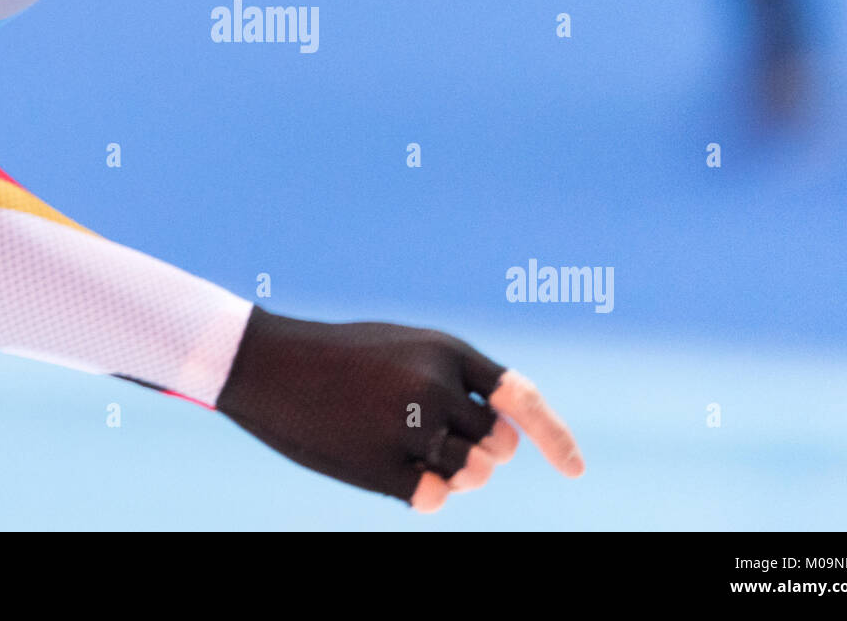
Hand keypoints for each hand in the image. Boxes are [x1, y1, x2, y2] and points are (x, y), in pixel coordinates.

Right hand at [214, 307, 584, 508]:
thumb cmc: (341, 357)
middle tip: (433, 437)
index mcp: (445, 350)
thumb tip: (500, 447)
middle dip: (477, 449)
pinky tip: (383, 465)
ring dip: (446, 471)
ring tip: (399, 444)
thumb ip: (454, 386)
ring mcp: (408, 427)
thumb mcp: (404, 350)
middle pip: (496, 445)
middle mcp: (435, 386)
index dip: (554, 435)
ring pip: (468, 474)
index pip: (519, 398)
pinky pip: (431, 497)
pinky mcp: (381, 465)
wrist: (270, 364)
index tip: (576, 469)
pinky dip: (420, 491)